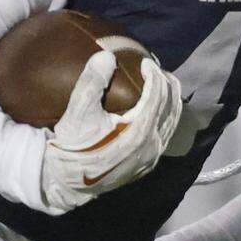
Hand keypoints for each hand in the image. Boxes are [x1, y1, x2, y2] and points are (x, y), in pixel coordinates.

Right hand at [41, 50, 182, 210]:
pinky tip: (157, 109)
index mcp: (140, 131)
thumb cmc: (73, 149)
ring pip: (173, 121)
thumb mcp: (77, 114)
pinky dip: (166, 116)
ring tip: (161, 84)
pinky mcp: (148, 164)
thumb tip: (106, 56)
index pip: (158, 95)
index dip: (154, 74)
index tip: (145, 62)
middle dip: (166, 84)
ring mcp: (153, 156)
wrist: (68, 184)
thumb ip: (91, 83)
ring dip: (170, 99)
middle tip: (155, 70)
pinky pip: (166, 134)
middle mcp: (153, 144)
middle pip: (171, 106)